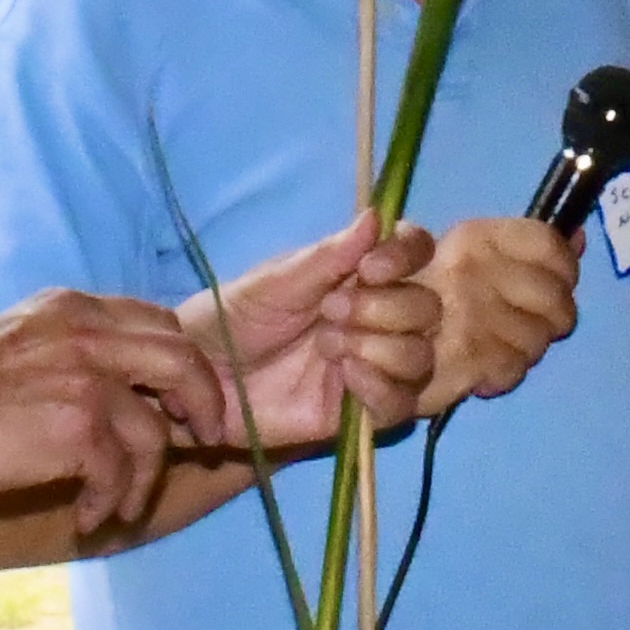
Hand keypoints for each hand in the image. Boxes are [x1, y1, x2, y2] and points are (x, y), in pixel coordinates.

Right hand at [0, 290, 231, 534]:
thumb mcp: (17, 343)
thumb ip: (69, 353)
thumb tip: (117, 396)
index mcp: (73, 308)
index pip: (159, 319)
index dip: (185, 360)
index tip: (185, 398)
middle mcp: (88, 333)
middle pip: (184, 360)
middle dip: (206, 404)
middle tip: (204, 442)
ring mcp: (87, 378)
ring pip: (155, 432)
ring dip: (144, 480)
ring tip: (118, 507)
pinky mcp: (79, 426)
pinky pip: (121, 474)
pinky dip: (111, 502)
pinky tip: (88, 519)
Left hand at [174, 210, 441, 444]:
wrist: (202, 377)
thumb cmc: (235, 317)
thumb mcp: (276, 282)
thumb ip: (328, 257)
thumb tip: (375, 217)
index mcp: (359, 275)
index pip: (415, 252)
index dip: (407, 255)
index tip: (372, 268)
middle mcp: (376, 318)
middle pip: (427, 307)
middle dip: (386, 307)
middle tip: (331, 311)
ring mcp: (372, 365)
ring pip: (420, 356)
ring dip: (381, 347)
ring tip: (330, 346)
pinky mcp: (360, 412)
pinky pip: (401, 405)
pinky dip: (381, 386)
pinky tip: (345, 377)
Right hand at [420, 216, 580, 411]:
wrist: (354, 338)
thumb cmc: (409, 289)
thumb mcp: (465, 252)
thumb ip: (528, 245)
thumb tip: (580, 236)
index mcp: (474, 237)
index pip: (549, 245)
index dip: (564, 267)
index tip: (558, 281)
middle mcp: (474, 273)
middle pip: (556, 299)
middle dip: (551, 316)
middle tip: (531, 321)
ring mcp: (471, 320)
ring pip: (538, 340)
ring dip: (526, 347)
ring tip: (500, 343)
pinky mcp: (465, 364)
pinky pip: (512, 370)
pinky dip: (503, 372)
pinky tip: (484, 365)